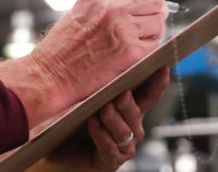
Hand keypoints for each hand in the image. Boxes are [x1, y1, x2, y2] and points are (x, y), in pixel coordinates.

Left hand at [31, 67, 170, 171]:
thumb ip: (98, 80)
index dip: (158, 82)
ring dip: (113, 119)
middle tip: (120, 93)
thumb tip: (104, 56)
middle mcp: (130, 126)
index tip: (163, 67)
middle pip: (136, 112)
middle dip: (129, 103)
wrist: (55, 145)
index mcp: (129, 108)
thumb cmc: (71, 117)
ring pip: (124, 131)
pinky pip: (110, 148)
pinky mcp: (110, 160)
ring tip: (102, 109)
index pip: (149, 94)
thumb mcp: (85, 94)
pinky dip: (102, 136)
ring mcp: (122, 145)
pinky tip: (93, 125)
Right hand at [33, 0, 167, 115]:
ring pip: (158, 23)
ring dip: (151, 32)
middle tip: (149, 22)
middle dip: (156, 11)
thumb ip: (109, 0)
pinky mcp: (132, 52)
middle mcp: (112, 6)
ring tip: (133, 41)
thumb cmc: (63, 45)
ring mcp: (123, 28)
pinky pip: (154, 45)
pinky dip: (148, 50)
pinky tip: (130, 54)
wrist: (51, 73)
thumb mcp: (81, 9)